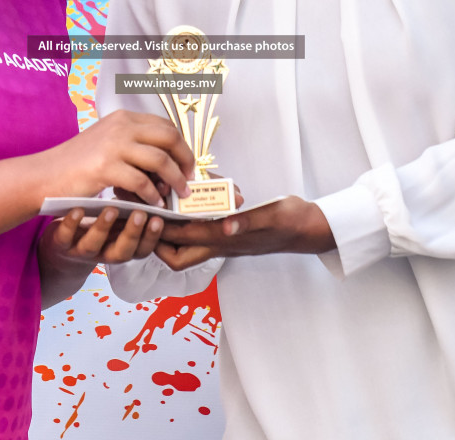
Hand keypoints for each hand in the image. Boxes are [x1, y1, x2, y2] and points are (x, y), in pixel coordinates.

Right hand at [36, 111, 194, 207]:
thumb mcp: (108, 143)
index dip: (182, 146)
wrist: (45, 174)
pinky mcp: (106, 167)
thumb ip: (134, 146)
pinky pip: (142, 182)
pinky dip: (153, 195)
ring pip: (160, 160)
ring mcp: (114, 145)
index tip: (187, 165)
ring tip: (178, 196)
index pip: (166, 126)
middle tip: (189, 180)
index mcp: (124, 117)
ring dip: (175, 180)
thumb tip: (167, 164)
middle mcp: (121, 126)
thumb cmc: (77, 163)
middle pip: (170, 138)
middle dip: (185, 160)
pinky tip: (155, 205)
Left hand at [41, 206, 165, 266]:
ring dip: (103, 228)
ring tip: (111, 208)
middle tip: (140, 212)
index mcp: (124, 246)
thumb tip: (161, 185)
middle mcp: (105, 252)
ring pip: (94, 245)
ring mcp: (82, 249)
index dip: (153, 236)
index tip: (160, 217)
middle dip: (133, 233)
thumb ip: (138, 207)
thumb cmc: (100, 226)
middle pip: (123, 252)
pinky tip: (78, 209)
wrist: (63, 244)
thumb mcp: (121, 220)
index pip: (144, 247)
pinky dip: (71, 224)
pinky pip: (65, 237)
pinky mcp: (61, 244)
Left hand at [154, 196, 334, 270]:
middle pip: (178, 255)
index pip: (183, 240)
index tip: (145, 212)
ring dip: (174, 228)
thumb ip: (247, 221)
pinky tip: (193, 199)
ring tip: (162, 205)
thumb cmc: (290, 221)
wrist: (308, 228)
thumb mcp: (271, 216)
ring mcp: (225, 240)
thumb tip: (226, 226)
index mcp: (225, 240)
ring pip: (189, 244)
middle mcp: (220, 244)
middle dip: (158, 239)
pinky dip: (194, 217)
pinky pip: (205, 229)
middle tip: (147, 215)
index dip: (161, 230)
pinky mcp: (231, 232)